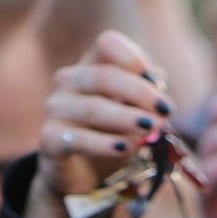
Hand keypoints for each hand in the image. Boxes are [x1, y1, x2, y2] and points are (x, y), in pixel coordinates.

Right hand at [30, 31, 174, 217]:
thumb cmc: (111, 133)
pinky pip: (78, 139)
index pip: (107, 44)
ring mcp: (55, 109)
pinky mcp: (49, 139)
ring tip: (151, 128)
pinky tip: (125, 147)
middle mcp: (68, 81)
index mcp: (90, 66)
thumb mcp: (130, 110)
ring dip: (126, 118)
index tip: (157, 81)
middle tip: (166, 110)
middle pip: (104, 76)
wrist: (81, 173)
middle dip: (139, 92)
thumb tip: (158, 86)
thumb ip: (143, 97)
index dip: (132, 57)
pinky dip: (104, 143)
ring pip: (93, 108)